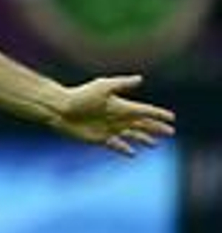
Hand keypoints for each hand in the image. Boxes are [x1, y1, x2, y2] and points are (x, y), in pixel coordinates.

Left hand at [52, 75, 175, 154]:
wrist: (60, 109)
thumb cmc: (80, 96)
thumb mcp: (102, 87)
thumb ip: (121, 84)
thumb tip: (140, 79)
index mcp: (121, 106)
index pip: (144, 111)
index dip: (158, 114)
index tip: (171, 118)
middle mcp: (117, 118)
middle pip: (141, 124)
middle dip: (156, 128)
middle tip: (170, 132)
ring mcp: (108, 129)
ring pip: (131, 135)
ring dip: (143, 139)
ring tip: (154, 144)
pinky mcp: (99, 139)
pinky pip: (115, 145)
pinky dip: (124, 149)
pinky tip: (132, 154)